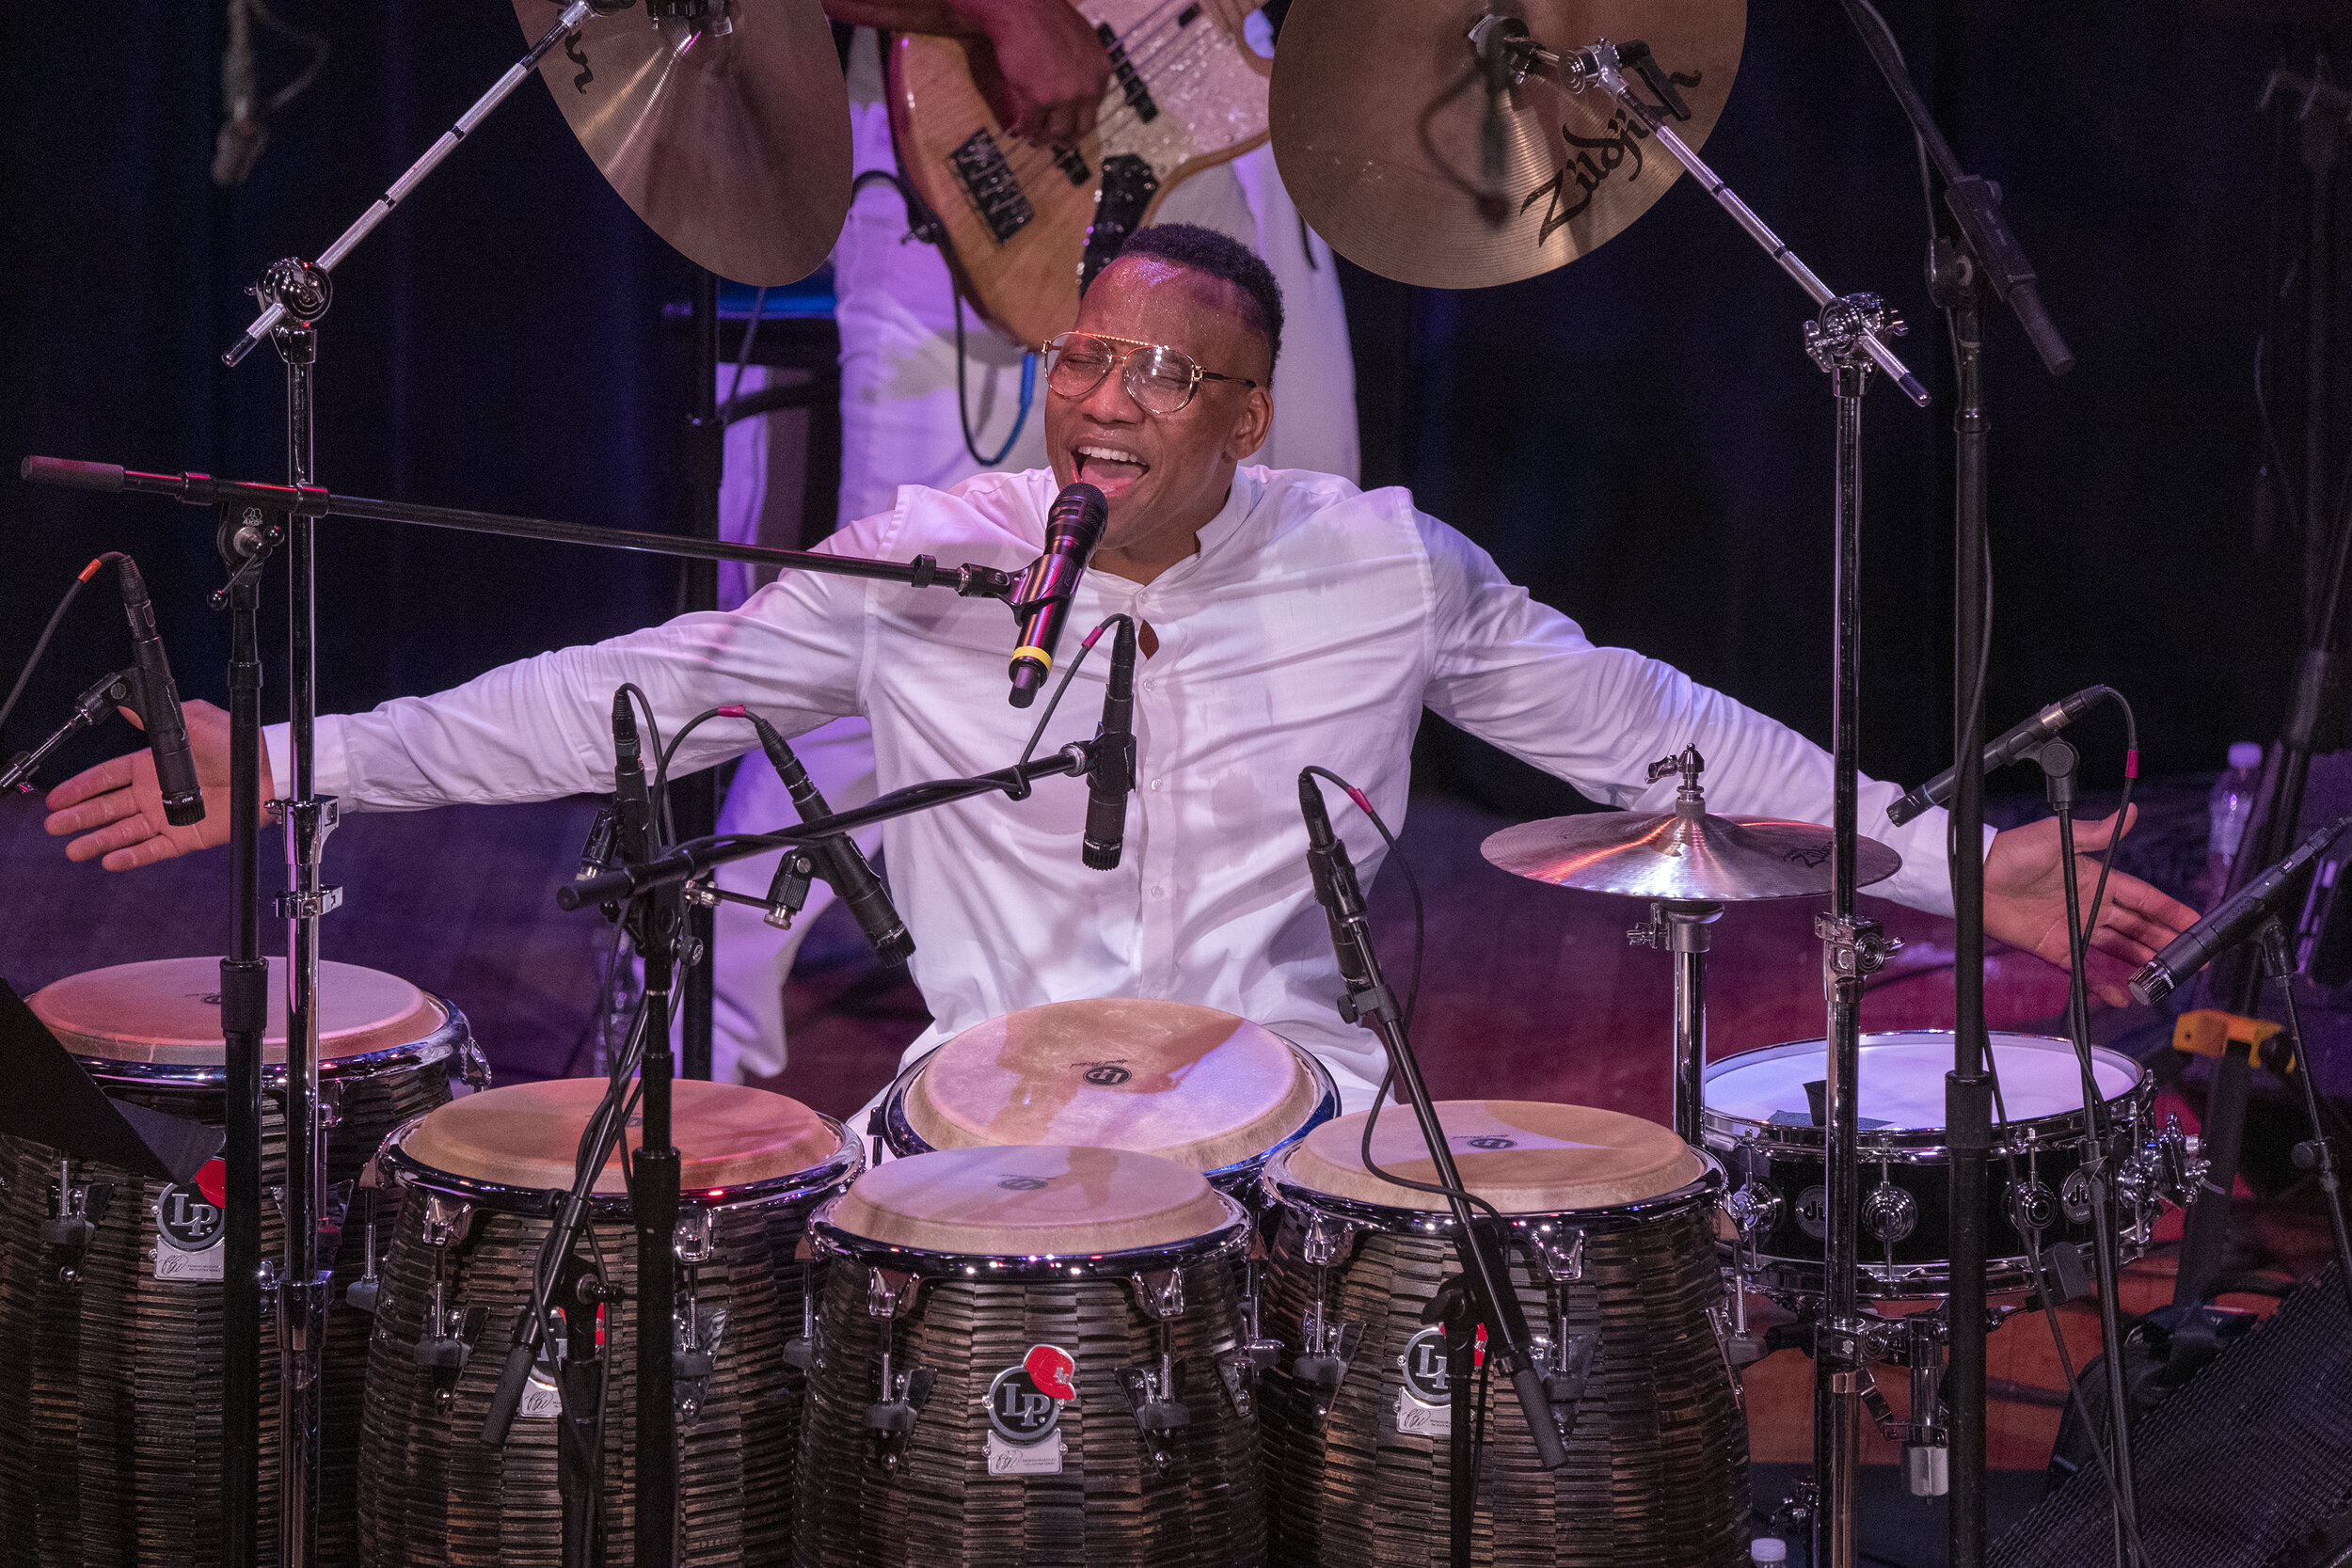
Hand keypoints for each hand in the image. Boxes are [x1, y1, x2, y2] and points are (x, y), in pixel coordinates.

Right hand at [45, 699, 242, 868]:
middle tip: (54, 825)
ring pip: (124, 832)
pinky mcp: (185, 835)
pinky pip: (153, 849)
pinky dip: (132, 856)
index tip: (57, 798)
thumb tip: (131, 706)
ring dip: (98, 840)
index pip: (106, 778)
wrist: (267, 771)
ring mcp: (168, 815)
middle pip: (106, 807)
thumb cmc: (235, 744)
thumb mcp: (195, 721)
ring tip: (74, 850)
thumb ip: (162, 718)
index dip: (80, 787)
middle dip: (79, 816)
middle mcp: (155, 792)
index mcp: (152, 765)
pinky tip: (111, 861)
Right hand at [960, 0, 1109, 144]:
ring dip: (1046, 138)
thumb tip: (1082, 82)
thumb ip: (1087, 63)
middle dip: (1068, 138)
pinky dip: (1027, 130)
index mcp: (1101, 72)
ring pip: (1057, 130)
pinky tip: (1023, 132)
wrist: (1024, 9)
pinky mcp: (1039, 98)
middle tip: (1058, 144)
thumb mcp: (1084, 38)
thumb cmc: (1049, 17)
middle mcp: (1087, 88)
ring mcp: (1064, 95)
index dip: (1081, 121)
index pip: (1095, 108)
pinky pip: (1033, 123)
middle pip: (1081, 127)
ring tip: (1037, 140)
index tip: (1072, 127)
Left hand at [1982, 807, 2199, 1008]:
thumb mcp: (2058, 837)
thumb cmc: (2013, 851)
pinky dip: (2103, 982)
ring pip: (2116, 951)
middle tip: (2188, 962)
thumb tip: (2129, 813)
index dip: (2170, 912)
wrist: (1977, 876)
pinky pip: (2085, 967)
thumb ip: (2096, 832)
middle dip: (2164, 944)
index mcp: (2098, 880)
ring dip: (2138, 965)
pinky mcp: (2055, 947)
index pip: (2144, 898)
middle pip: (2137, 929)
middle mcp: (2090, 906)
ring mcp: (2074, 928)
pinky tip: (2121, 993)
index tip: (2195, 924)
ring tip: (2160, 982)